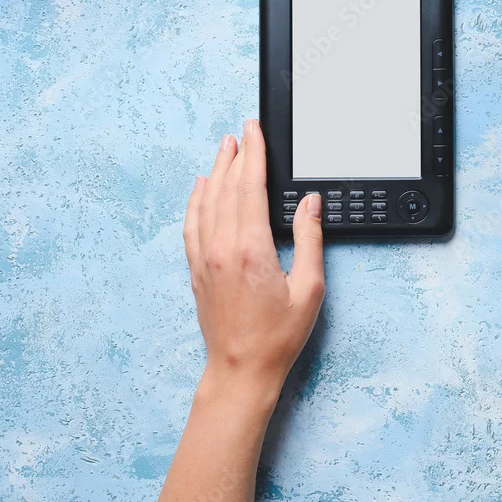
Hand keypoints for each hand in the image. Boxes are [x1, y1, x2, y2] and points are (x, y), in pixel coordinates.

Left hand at [184, 120, 324, 403]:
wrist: (241, 369)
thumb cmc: (277, 336)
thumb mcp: (309, 289)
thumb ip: (309, 241)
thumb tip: (309, 205)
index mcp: (251, 250)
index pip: (250, 188)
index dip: (253, 155)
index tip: (254, 131)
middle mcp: (222, 249)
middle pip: (225, 189)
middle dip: (234, 156)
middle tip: (241, 132)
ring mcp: (205, 260)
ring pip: (205, 203)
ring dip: (215, 172)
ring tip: (224, 149)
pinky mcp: (197, 271)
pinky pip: (192, 225)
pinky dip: (195, 201)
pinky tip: (200, 188)